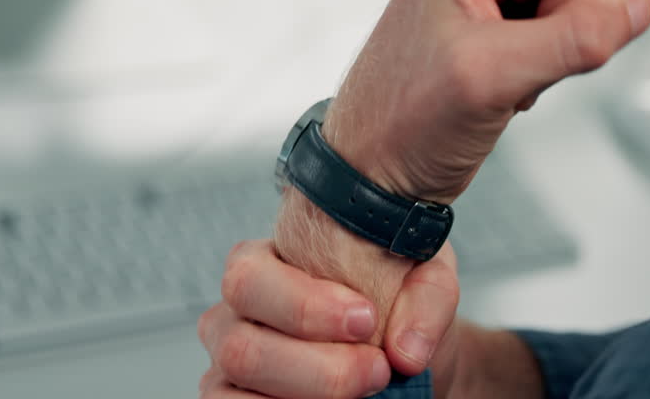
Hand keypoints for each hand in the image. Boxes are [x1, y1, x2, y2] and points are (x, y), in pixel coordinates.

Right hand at [198, 240, 458, 398]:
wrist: (397, 347)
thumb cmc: (393, 299)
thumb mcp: (420, 277)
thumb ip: (425, 297)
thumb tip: (407, 351)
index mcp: (258, 263)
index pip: (250, 280)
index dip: (303, 306)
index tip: (365, 318)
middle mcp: (230, 316)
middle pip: (242, 350)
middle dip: (318, 370)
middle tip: (378, 369)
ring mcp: (225, 368)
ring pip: (237, 395)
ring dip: (310, 398)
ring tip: (366, 393)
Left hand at [325, 0, 649, 203]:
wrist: (375, 164)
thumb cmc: (406, 118)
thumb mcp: (491, 78)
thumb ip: (574, 39)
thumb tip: (640, 7)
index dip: (568, 24)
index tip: (503, 53)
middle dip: (564, 36)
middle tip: (499, 66)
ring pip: (595, 6)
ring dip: (554, 54)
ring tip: (493, 72)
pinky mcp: (511, 2)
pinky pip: (577, 26)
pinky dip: (547, 63)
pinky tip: (499, 75)